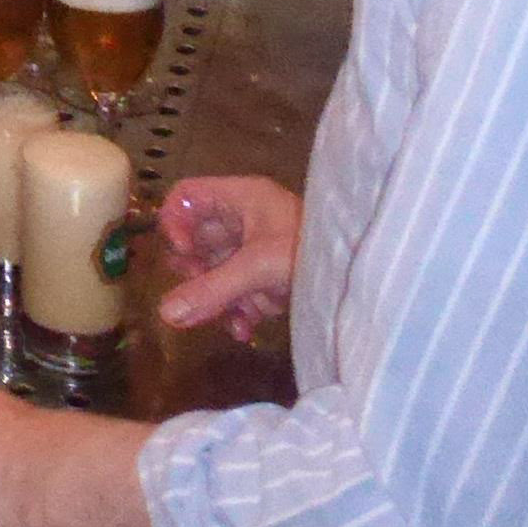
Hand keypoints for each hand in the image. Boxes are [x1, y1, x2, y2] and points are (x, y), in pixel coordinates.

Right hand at [154, 174, 303, 340]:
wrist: (361, 279)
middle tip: (195, 292)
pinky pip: (240, 288)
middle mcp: (247, 218)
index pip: (188, 196)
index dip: (175, 222)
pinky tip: (244, 330)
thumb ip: (211, 290)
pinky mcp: (271, 275)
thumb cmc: (310, 252)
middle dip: (197, 271)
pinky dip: (237, 310)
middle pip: (200, 238)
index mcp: (242, 197)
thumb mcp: (258, 268)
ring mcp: (259, 247)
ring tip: (225, 318)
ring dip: (218, 297)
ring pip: (219, 269)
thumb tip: (165, 314)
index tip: (182, 254)